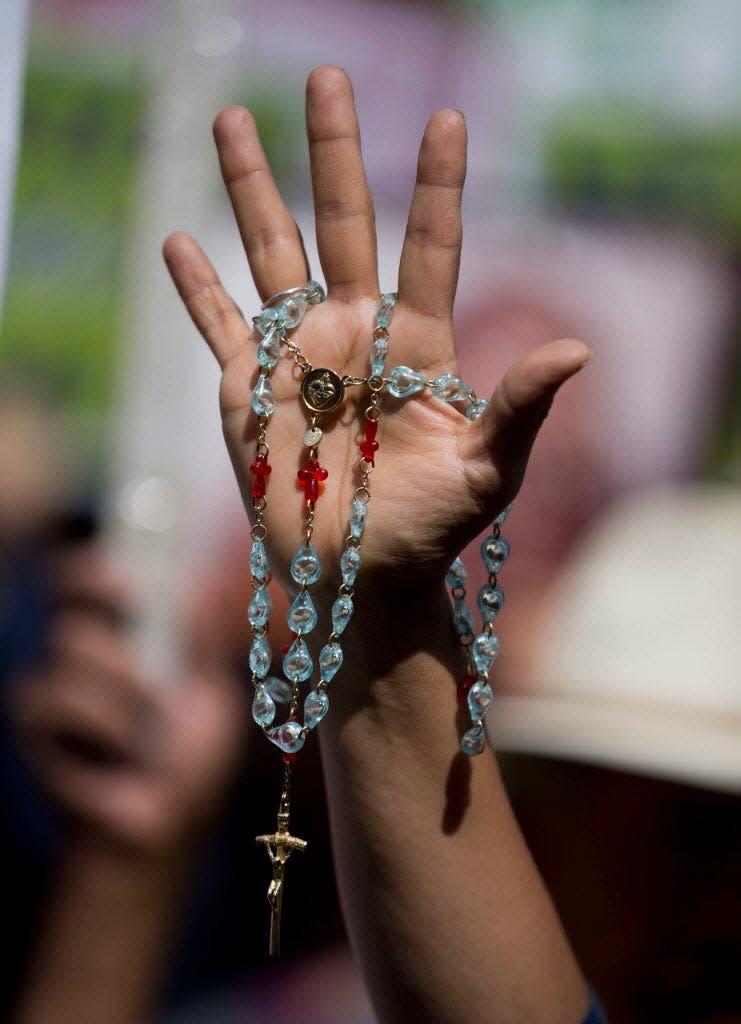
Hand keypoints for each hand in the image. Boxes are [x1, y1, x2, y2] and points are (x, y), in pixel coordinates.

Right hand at [10, 547, 246, 858]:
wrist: (170, 827)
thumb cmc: (192, 759)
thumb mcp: (213, 693)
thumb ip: (203, 640)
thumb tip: (204, 581)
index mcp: (125, 638)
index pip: (88, 581)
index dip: (98, 570)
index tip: (132, 584)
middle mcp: (83, 656)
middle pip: (72, 605)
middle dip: (111, 625)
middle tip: (141, 647)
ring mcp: (55, 689)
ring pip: (69, 648)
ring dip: (123, 691)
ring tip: (148, 728)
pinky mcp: (34, 730)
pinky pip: (51, 699)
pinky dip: (99, 727)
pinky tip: (121, 755)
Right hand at [163, 66, 589, 588]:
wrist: (360, 577)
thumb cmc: (432, 530)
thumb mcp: (488, 472)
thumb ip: (521, 408)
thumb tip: (580, 347)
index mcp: (417, 346)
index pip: (431, 248)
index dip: (439, 185)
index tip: (448, 119)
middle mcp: (356, 336)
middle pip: (343, 225)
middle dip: (334, 152)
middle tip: (327, 77)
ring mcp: (297, 358)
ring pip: (271, 256)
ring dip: (251, 190)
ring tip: (233, 121)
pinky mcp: (246, 392)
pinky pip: (218, 327)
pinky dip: (197, 288)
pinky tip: (179, 240)